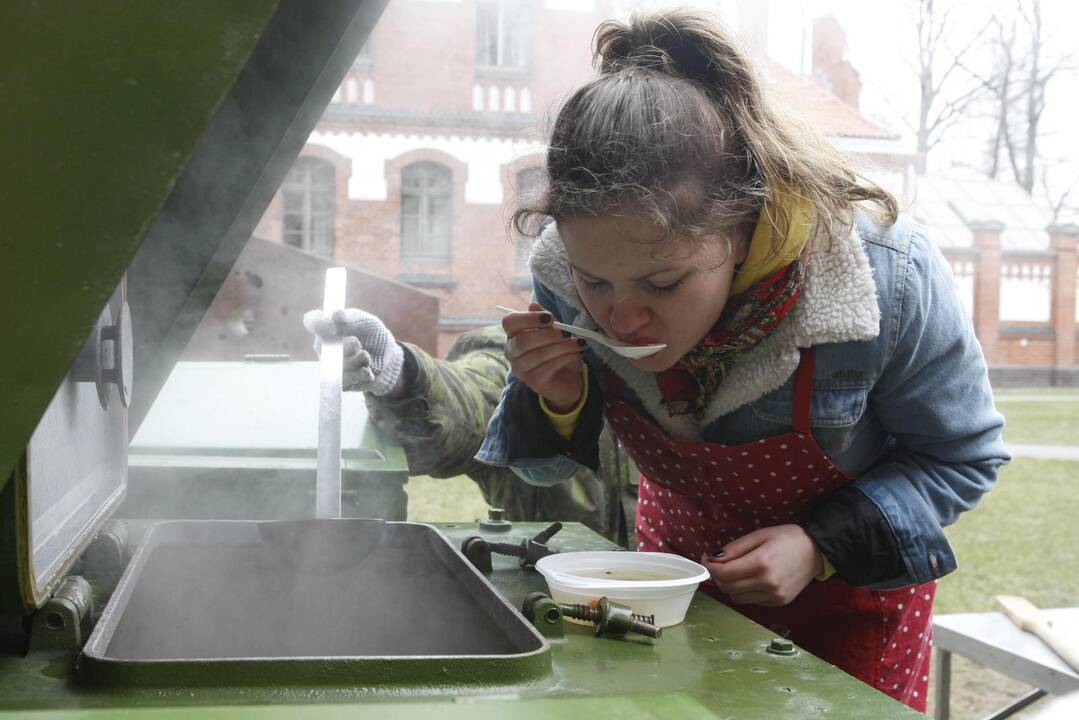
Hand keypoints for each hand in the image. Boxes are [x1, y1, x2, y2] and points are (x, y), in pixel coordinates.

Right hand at [302, 308, 404, 395]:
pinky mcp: (340, 381)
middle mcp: (324, 346)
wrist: (389, 360)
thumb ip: (351, 318)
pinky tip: (368, 370)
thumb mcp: (367, 322)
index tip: (333, 328)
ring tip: (366, 356)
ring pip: (337, 364)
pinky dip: (360, 373)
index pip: (312, 320)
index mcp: (328, 327)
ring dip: (356, 359)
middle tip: (357, 343)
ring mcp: (330, 365)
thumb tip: (335, 313)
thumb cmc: (374, 336)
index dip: (319, 324)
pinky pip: (345, 379)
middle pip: (322, 346)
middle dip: (345, 345)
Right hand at [502, 302, 584, 410]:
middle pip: (522, 341)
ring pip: (538, 354)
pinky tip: (578, 353)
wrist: (569, 376)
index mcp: (514, 334)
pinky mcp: (534, 382)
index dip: (528, 318)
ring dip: (562, 346)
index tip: (549, 318)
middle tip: (567, 332)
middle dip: (548, 334)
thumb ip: (546, 319)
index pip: (509, 322)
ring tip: (578, 343)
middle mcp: (512, 352)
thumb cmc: (558, 349)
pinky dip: (566, 357)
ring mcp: (520, 369)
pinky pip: (548, 367)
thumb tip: (533, 305)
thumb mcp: (555, 330)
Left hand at [700, 524, 823, 606]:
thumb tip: (713, 558)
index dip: (710, 566)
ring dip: (731, 586)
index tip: (708, 558)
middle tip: (721, 564)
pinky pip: (751, 601)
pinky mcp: (779, 602)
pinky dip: (746, 592)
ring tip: (738, 571)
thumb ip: (735, 548)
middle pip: (727, 588)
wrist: (817, 551)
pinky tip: (753, 579)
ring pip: (736, 598)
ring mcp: (774, 595)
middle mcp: (767, 583)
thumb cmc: (787, 538)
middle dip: (719, 576)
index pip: (723, 574)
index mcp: (761, 563)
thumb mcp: (759, 535)